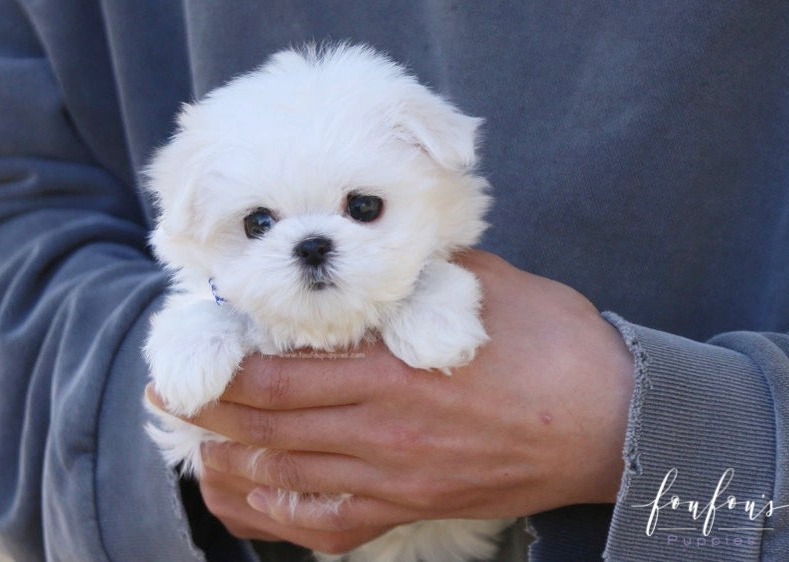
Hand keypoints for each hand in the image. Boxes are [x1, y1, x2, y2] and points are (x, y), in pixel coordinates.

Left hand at [173, 251, 634, 547]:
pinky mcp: (415, 508)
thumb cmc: (557, 348)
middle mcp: (383, 433)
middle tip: (170, 397)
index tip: (195, 354)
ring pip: (289, 478)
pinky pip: (331, 524)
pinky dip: (282, 515)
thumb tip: (375, 264)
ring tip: (198, 445)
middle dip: (211, 412)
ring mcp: (397, 480)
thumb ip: (415, 280)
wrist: (617, 423)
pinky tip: (256, 498)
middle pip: (271, 427)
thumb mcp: (483, 289)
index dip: (226, 369)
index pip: (281, 376)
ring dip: (232, 462)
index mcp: (393, 372)